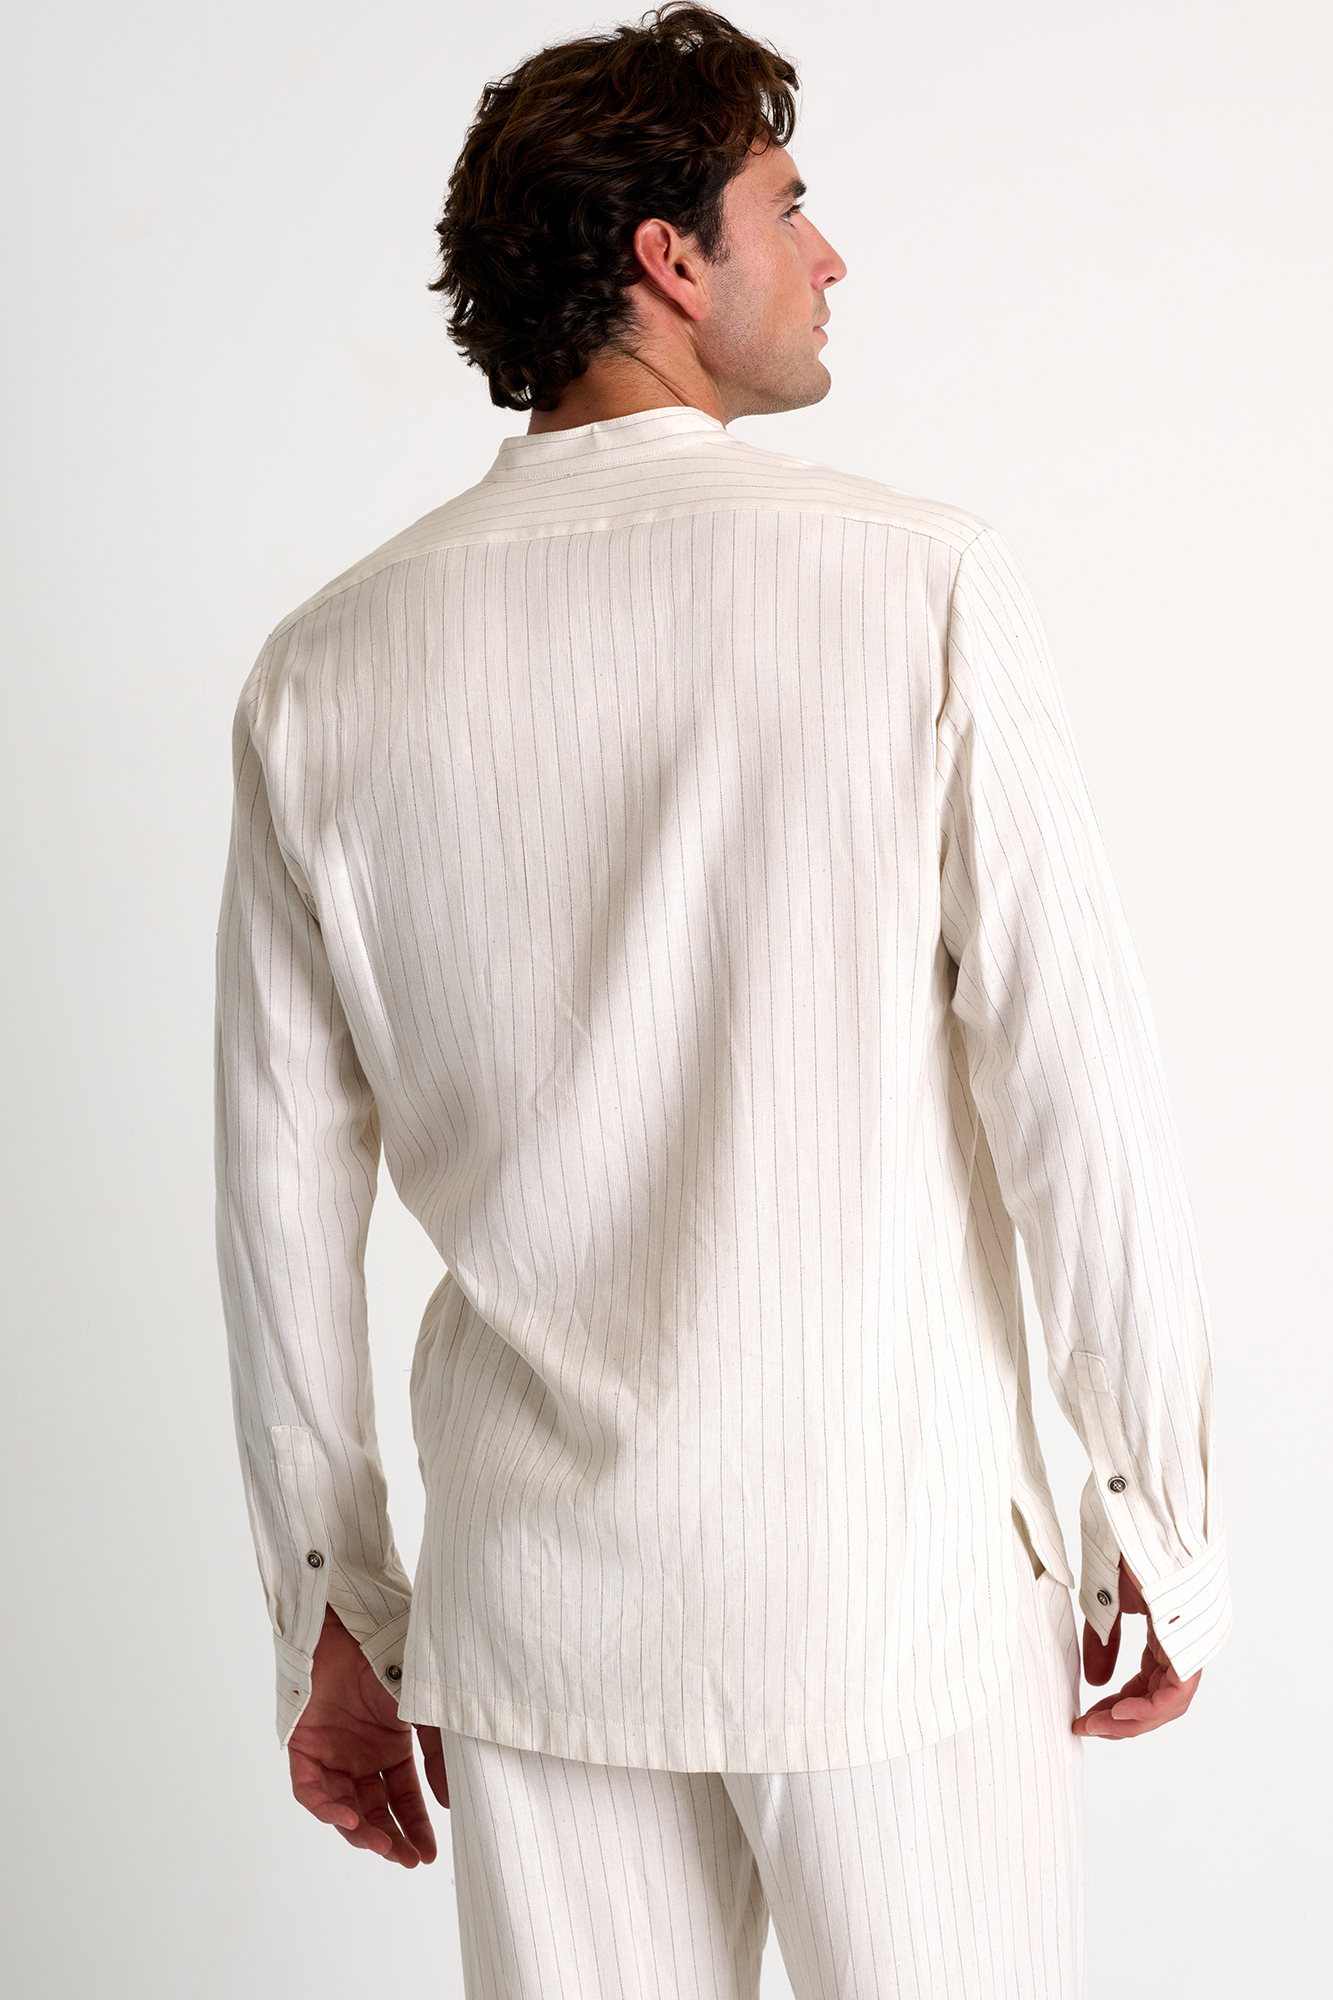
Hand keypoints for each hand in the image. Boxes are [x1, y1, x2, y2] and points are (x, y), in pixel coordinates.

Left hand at [287, 1605, 449, 1863]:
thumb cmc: (395, 1658)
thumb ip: (437, 1756)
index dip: (414, 1827)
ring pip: (341, 1807)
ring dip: (359, 1830)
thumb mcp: (427, 1712)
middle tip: (406, 1859)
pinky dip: (326, 1808)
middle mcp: (360, 1754)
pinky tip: (348, 1817)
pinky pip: (310, 1790)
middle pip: (372, 1810)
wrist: (358, 1624)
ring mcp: (332, 1751)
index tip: (428, 1854)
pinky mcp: (304, 1745)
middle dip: (389, 1838)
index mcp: (390, 1746)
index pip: (402, 1798)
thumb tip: (451, 1802)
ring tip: (382, 1845)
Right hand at [1072, 1557, 1200, 1738]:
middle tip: (1086, 1728)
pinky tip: (1117, 1714)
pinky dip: (1148, 1710)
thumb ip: (1103, 1641)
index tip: (1085, 1718)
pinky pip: (1177, 1691)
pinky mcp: (1192, 1639)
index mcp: (1166, 1632)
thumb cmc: (1125, 1545)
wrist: (1140, 1513)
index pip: (1148, 1685)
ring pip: (1170, 1702)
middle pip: (1159, 1700)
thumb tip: (1096, 1682)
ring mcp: (1191, 1641)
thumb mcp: (1105, 1602)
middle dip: (1121, 1721)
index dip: (1117, 1707)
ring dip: (1131, 1722)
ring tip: (1096, 1726)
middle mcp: (1183, 1641)